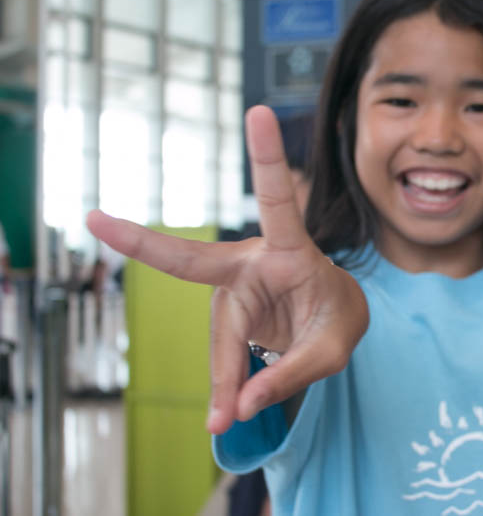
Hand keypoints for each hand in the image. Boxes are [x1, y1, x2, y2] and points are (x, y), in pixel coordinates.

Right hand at [86, 106, 368, 433]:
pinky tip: (223, 411)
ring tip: (225, 419)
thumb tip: (241, 405)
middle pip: (194, 263)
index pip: (277, 199)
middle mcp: (254, 260)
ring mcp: (233, 286)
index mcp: (293, 248)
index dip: (265, 158)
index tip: (257, 113)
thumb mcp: (333, 348)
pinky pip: (219, 351)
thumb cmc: (337, 319)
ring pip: (219, 336)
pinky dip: (222, 383)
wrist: (332, 320)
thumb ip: (292, 373)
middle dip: (144, 243)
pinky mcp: (224, 309)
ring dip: (223, 377)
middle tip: (94, 219)